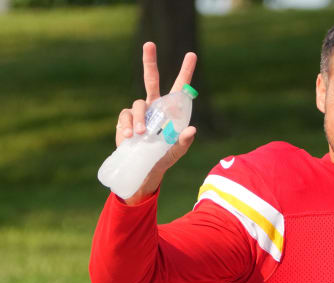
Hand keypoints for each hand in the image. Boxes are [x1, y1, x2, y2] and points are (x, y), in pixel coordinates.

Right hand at [114, 42, 197, 204]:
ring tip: (142, 135)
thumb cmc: (164, 157)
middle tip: (149, 44)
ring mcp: (139, 113)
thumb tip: (192, 130)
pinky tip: (130, 137)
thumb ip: (184, 142)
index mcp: (171, 111)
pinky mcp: (126, 121)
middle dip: (149, 61)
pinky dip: (128, 126)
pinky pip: (126, 117)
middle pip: (150, 80)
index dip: (186, 71)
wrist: (144, 170)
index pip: (180, 87)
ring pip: (138, 104)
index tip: (192, 54)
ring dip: (141, 118)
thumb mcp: (177, 151)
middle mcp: (155, 106)